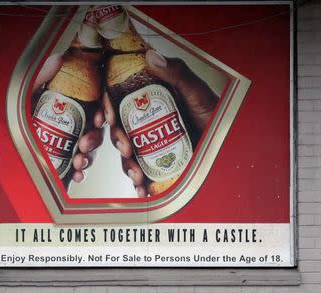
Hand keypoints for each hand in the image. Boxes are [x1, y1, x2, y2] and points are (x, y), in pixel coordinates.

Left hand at [32, 54, 105, 185]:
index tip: (101, 119)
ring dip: (89, 157)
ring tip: (79, 161)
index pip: (96, 108)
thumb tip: (57, 59)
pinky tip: (76, 174)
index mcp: (71, 106)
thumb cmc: (19, 109)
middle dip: (94, 140)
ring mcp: (69, 144)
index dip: (103, 113)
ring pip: (89, 151)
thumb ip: (42, 75)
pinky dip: (80, 173)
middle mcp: (73, 125)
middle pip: (96, 131)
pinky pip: (78, 168)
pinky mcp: (64, 160)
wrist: (4, 133)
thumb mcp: (28, 90)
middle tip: (84, 144)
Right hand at [107, 49, 218, 196]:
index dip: (107, 109)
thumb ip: (177, 74)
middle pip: (119, 129)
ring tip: (137, 174)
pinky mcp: (156, 162)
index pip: (120, 102)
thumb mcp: (197, 92)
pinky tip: (143, 189)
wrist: (230, 144)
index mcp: (150, 101)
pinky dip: (138, 183)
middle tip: (126, 148)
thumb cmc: (216, 114)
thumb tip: (151, 57)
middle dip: (116, 140)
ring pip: (126, 154)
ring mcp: (150, 143)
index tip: (107, 118)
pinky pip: (140, 172)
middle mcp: (147, 122)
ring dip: (127, 165)